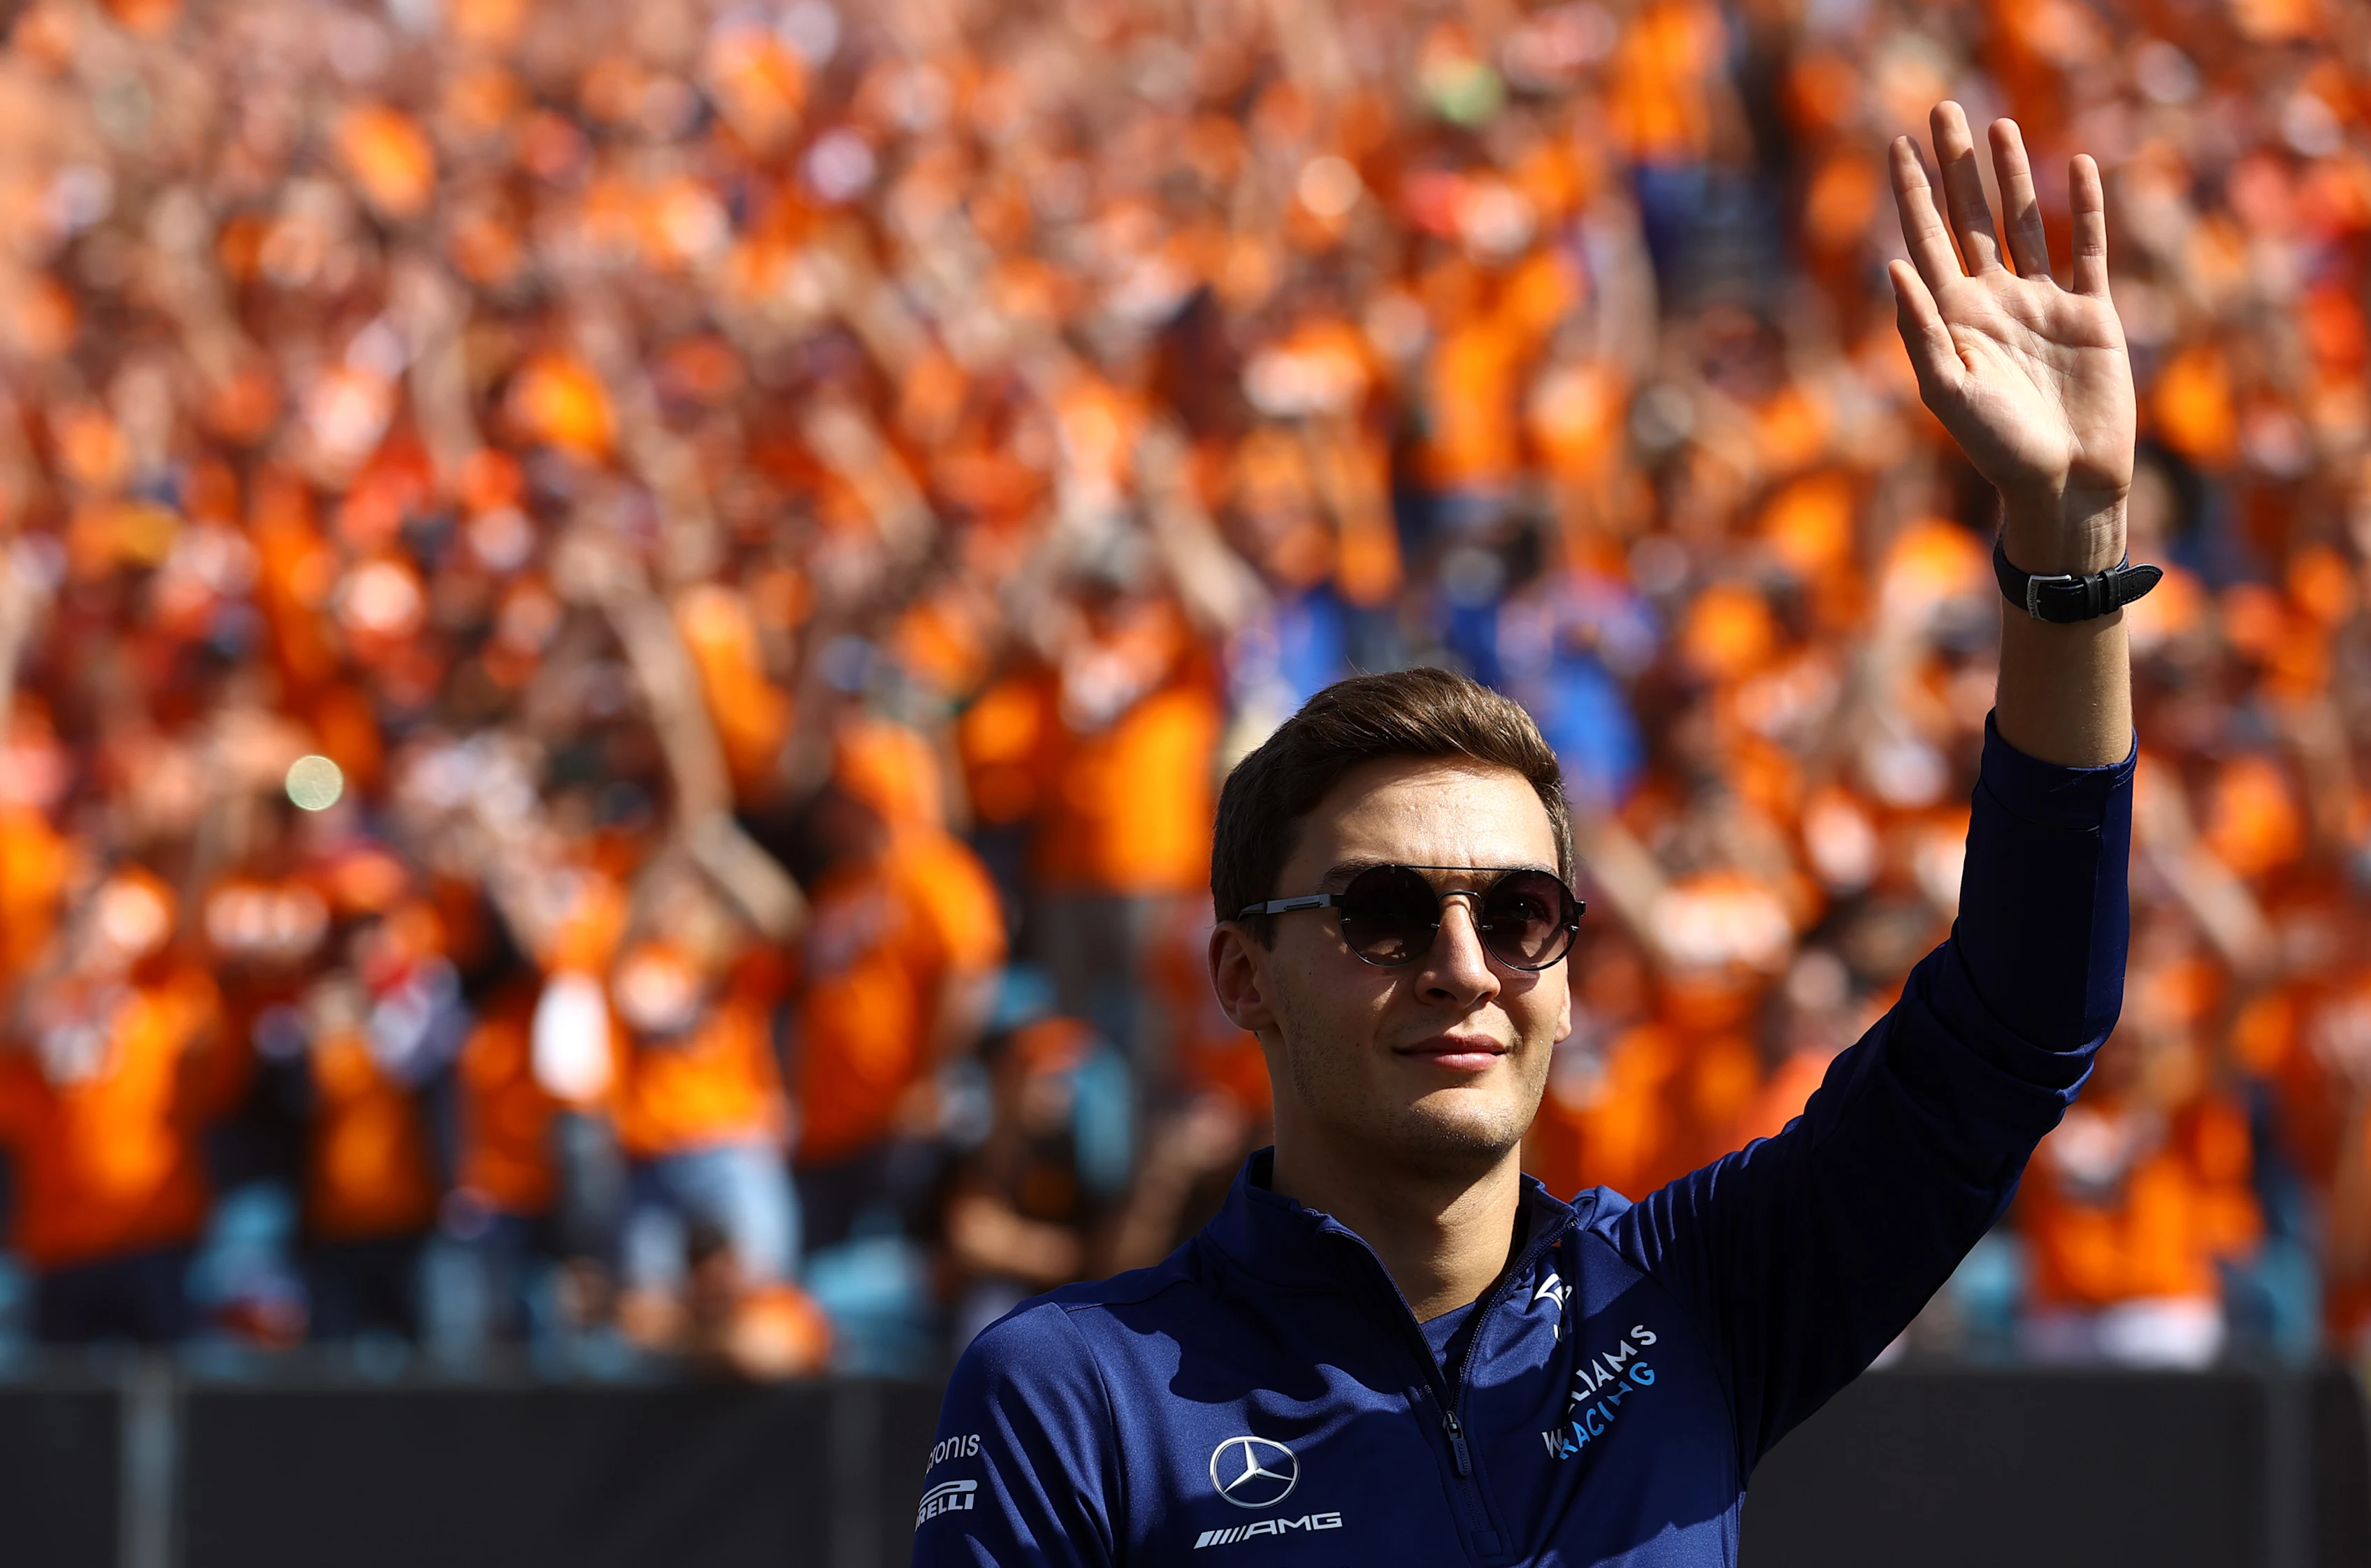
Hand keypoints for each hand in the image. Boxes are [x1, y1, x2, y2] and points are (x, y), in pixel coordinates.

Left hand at [1888, 103, 2134, 575]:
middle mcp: (1992, 302)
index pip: (1926, 240)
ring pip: (2023, 222)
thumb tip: (1892, 265)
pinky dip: (2082, 208)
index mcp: (1953, 318)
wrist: (2063, 481)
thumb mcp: (1948, 390)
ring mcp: (2040, 303)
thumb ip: (1920, 329)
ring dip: (2012, 175)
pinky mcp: (2089, 312)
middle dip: (1956, 166)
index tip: (1896, 146)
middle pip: (1969, 218)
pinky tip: (2077, 166)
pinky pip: (2084, 249)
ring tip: (1999, 125)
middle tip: (1942, 111)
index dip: (1913, 192)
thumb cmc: (1997, 448)